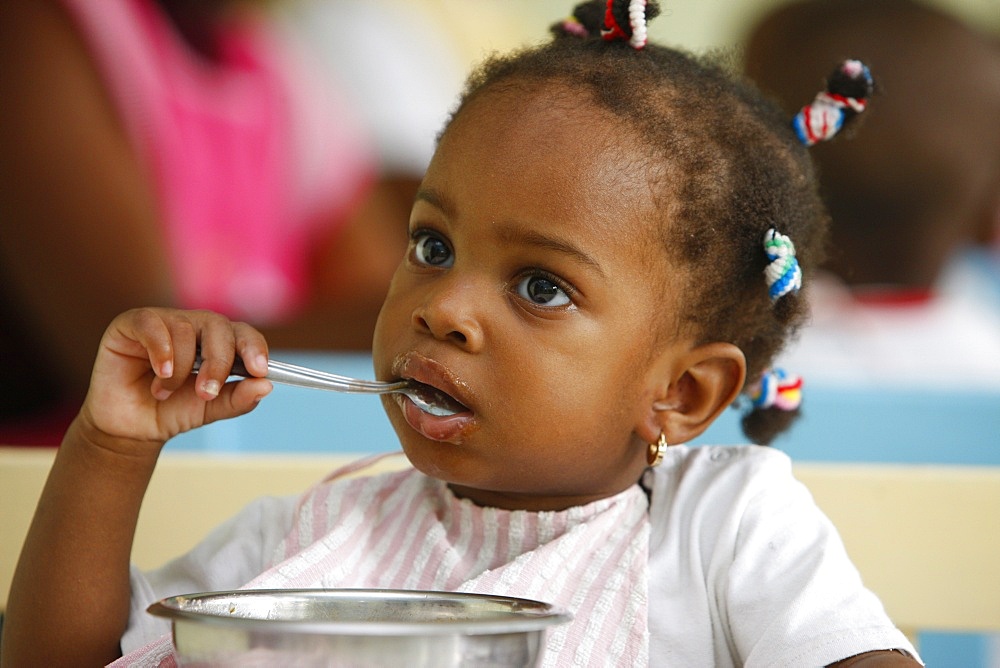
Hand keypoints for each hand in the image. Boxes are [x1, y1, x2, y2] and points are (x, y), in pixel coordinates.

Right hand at [79, 307, 272, 447]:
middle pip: (219, 326)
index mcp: (219, 342)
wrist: (130, 426)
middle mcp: (195, 326)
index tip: (260, 370)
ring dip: (181, 368)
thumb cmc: (172, 410)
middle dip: (218, 362)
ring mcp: (164, 321)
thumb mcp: (210, 408)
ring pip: (185, 329)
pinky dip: (160, 350)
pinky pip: (152, 324)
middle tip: (207, 392)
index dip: (254, 348)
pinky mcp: (132, 324)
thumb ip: (238, 398)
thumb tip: (265, 385)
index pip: (244, 333)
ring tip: (166, 392)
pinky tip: (160, 373)